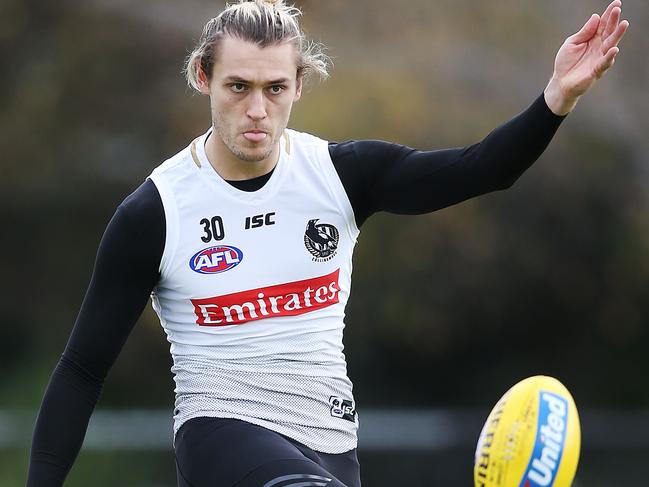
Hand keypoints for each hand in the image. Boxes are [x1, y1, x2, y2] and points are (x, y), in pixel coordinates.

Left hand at [544, 0, 628, 115]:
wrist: (560, 82)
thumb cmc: (566, 62)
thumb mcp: (571, 43)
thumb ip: (584, 32)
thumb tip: (596, 17)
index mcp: (593, 38)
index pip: (603, 24)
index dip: (609, 14)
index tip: (616, 3)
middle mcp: (599, 47)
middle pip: (608, 32)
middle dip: (614, 21)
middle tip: (618, 10)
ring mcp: (599, 58)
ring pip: (611, 45)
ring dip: (617, 35)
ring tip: (624, 24)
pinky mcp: (597, 70)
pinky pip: (605, 62)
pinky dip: (610, 56)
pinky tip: (614, 49)